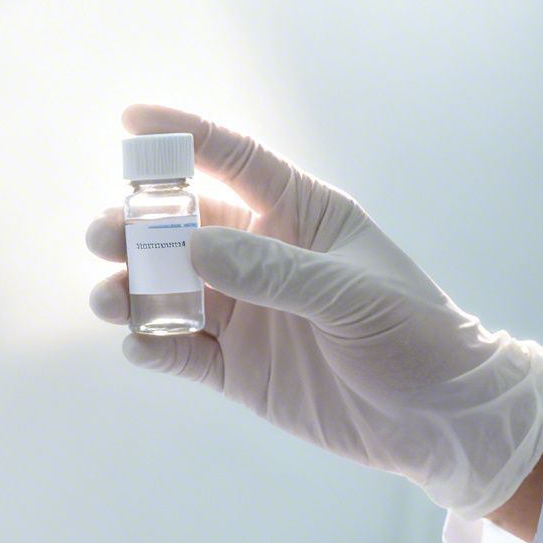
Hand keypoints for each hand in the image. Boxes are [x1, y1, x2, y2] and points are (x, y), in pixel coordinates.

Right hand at [88, 105, 542, 519]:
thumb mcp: (353, 295)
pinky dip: (152, 344)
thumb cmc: (415, 336)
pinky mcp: (235, 368)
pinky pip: (178, 350)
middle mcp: (262, 256)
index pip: (234, 162)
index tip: (130, 121)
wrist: (440, 420)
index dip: (184, 137)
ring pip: (167, 288)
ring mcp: (244, 312)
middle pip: (182, 227)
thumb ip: (276, 271)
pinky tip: (139, 344)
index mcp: (300, 216)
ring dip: (131, 286)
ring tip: (108, 297)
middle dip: (136, 225)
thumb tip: (195, 246)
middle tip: (103, 234)